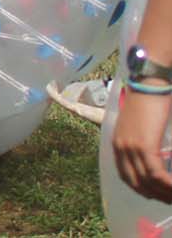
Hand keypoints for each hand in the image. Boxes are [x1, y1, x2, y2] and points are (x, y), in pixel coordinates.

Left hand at [114, 87, 171, 202]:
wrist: (148, 84)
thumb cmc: (149, 101)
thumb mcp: (142, 126)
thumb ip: (144, 142)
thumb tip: (157, 155)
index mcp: (118, 144)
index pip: (126, 176)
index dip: (142, 189)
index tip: (156, 195)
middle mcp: (120, 148)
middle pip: (136, 183)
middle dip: (155, 195)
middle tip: (170, 200)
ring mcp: (130, 148)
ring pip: (147, 181)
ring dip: (164, 192)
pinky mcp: (143, 146)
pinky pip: (155, 174)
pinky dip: (167, 184)